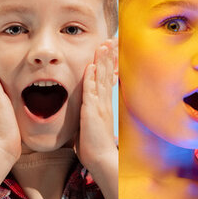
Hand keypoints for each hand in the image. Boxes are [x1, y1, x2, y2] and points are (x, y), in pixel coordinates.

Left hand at [75, 40, 117, 172]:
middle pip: (107, 74)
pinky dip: (91, 79)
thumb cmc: (94, 145)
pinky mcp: (92, 112)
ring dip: (102, 62)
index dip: (109, 64)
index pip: (107, 79)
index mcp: (103, 104)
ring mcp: (99, 106)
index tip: (111, 50)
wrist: (101, 157)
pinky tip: (91, 68)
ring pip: (101, 79)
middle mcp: (103, 102)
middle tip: (111, 40)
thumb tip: (86, 110)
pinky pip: (91, 92)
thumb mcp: (92, 125)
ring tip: (103, 46)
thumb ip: (89, 114)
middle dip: (109, 57)